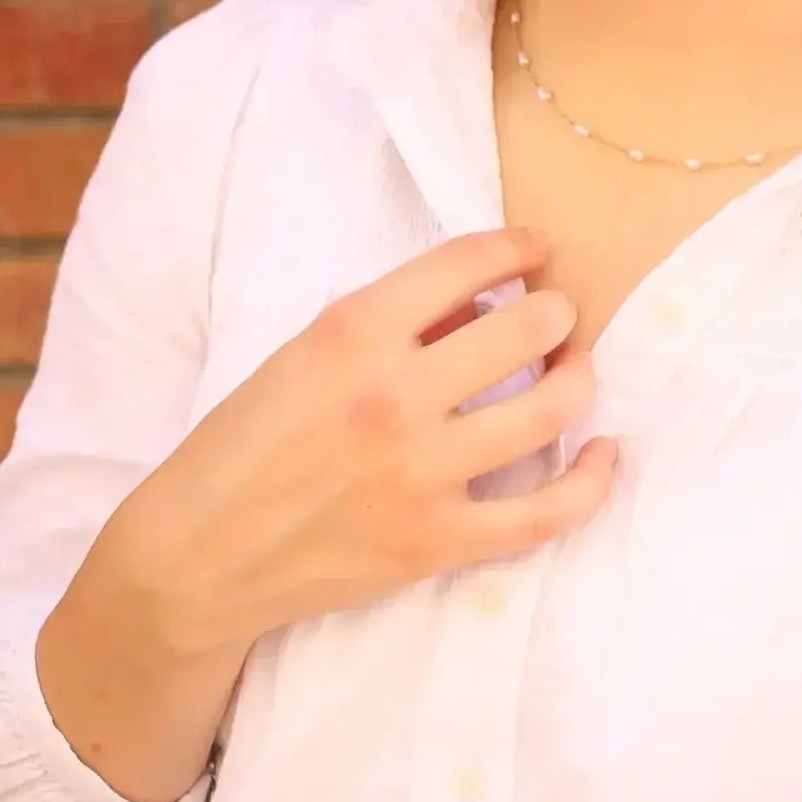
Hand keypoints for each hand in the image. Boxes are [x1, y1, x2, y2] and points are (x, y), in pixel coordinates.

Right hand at [106, 229, 615, 658]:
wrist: (198, 552)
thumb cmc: (244, 443)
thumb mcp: (302, 354)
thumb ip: (392, 326)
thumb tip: (485, 305)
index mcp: (352, 332)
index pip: (467, 263)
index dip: (518, 248)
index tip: (537, 251)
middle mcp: (394, 395)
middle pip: (529, 329)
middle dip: (556, 312)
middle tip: (555, 317)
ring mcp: (421, 473)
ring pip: (551, 409)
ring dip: (578, 378)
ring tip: (573, 371)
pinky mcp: (437, 542)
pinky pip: (548, 512)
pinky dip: (592, 480)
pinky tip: (603, 452)